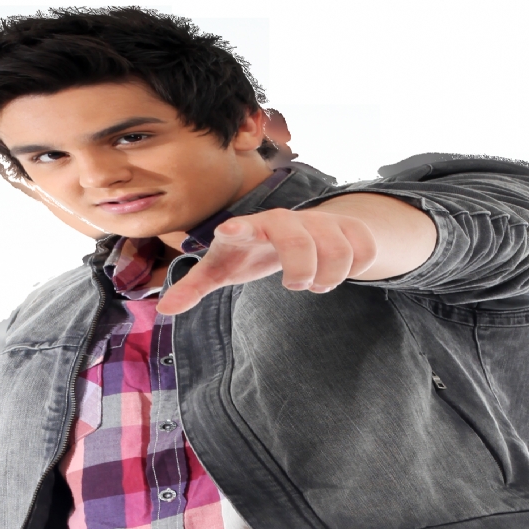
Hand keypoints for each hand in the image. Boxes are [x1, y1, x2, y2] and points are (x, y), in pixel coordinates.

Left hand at [155, 208, 377, 314]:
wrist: (300, 229)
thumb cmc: (253, 251)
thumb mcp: (224, 268)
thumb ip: (195, 286)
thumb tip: (164, 309)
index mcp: (253, 228)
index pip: (245, 224)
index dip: (238, 228)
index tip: (227, 231)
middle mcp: (289, 219)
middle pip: (299, 241)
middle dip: (301, 271)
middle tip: (295, 286)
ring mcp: (321, 220)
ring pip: (338, 249)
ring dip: (330, 276)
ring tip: (317, 283)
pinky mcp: (349, 226)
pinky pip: (364, 248)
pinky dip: (356, 268)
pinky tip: (342, 272)